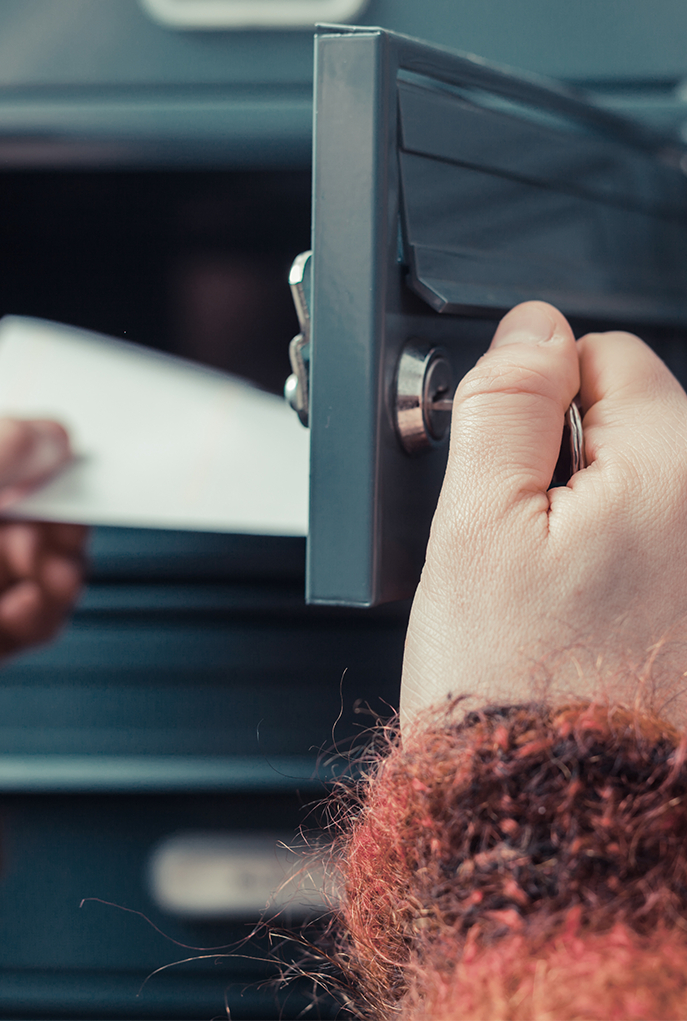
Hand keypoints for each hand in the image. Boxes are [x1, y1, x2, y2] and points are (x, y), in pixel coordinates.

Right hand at [402, 301, 686, 730]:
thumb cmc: (509, 686)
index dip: (529, 403)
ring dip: (589, 513)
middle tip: (517, 546)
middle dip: (564, 459)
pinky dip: (616, 560)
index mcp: (677, 472)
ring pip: (640, 484)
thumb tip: (529, 328)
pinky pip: (654, 541)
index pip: (602, 357)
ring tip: (550, 593)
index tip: (500, 472)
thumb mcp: (473, 527)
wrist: (549, 811)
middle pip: (631, 421)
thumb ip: (501, 406)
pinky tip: (581, 615)